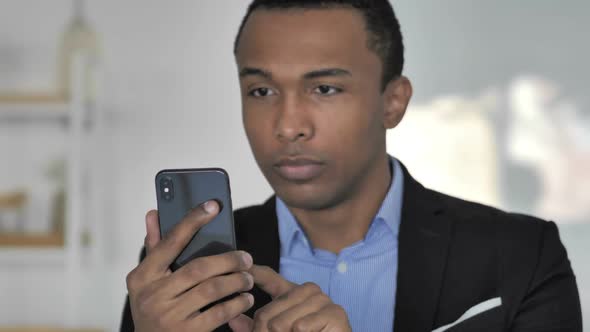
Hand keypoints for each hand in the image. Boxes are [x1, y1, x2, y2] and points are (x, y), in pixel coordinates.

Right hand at [126, 201, 254, 331]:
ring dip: (237, 281)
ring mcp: (169, 316)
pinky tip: (245, 299)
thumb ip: (154, 248)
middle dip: (228, 260)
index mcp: (142, 276)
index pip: (170, 242)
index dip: (192, 221)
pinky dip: (237, 303)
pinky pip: (220, 313)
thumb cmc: (154, 308)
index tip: (213, 205)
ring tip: (248, 278)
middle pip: (199, 267)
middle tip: (246, 258)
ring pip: (213, 289)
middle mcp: (153, 295)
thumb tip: (154, 213)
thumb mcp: (147, 282)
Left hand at [229, 265, 351, 331]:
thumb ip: (254, 327)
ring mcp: (322, 300)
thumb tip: (232, 320)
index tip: (238, 266)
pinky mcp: (335, 313)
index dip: (253, 272)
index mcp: (292, 293)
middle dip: (264, 331)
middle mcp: (307, 290)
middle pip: (270, 310)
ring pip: (284, 321)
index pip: (269, 277)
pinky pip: (302, 326)